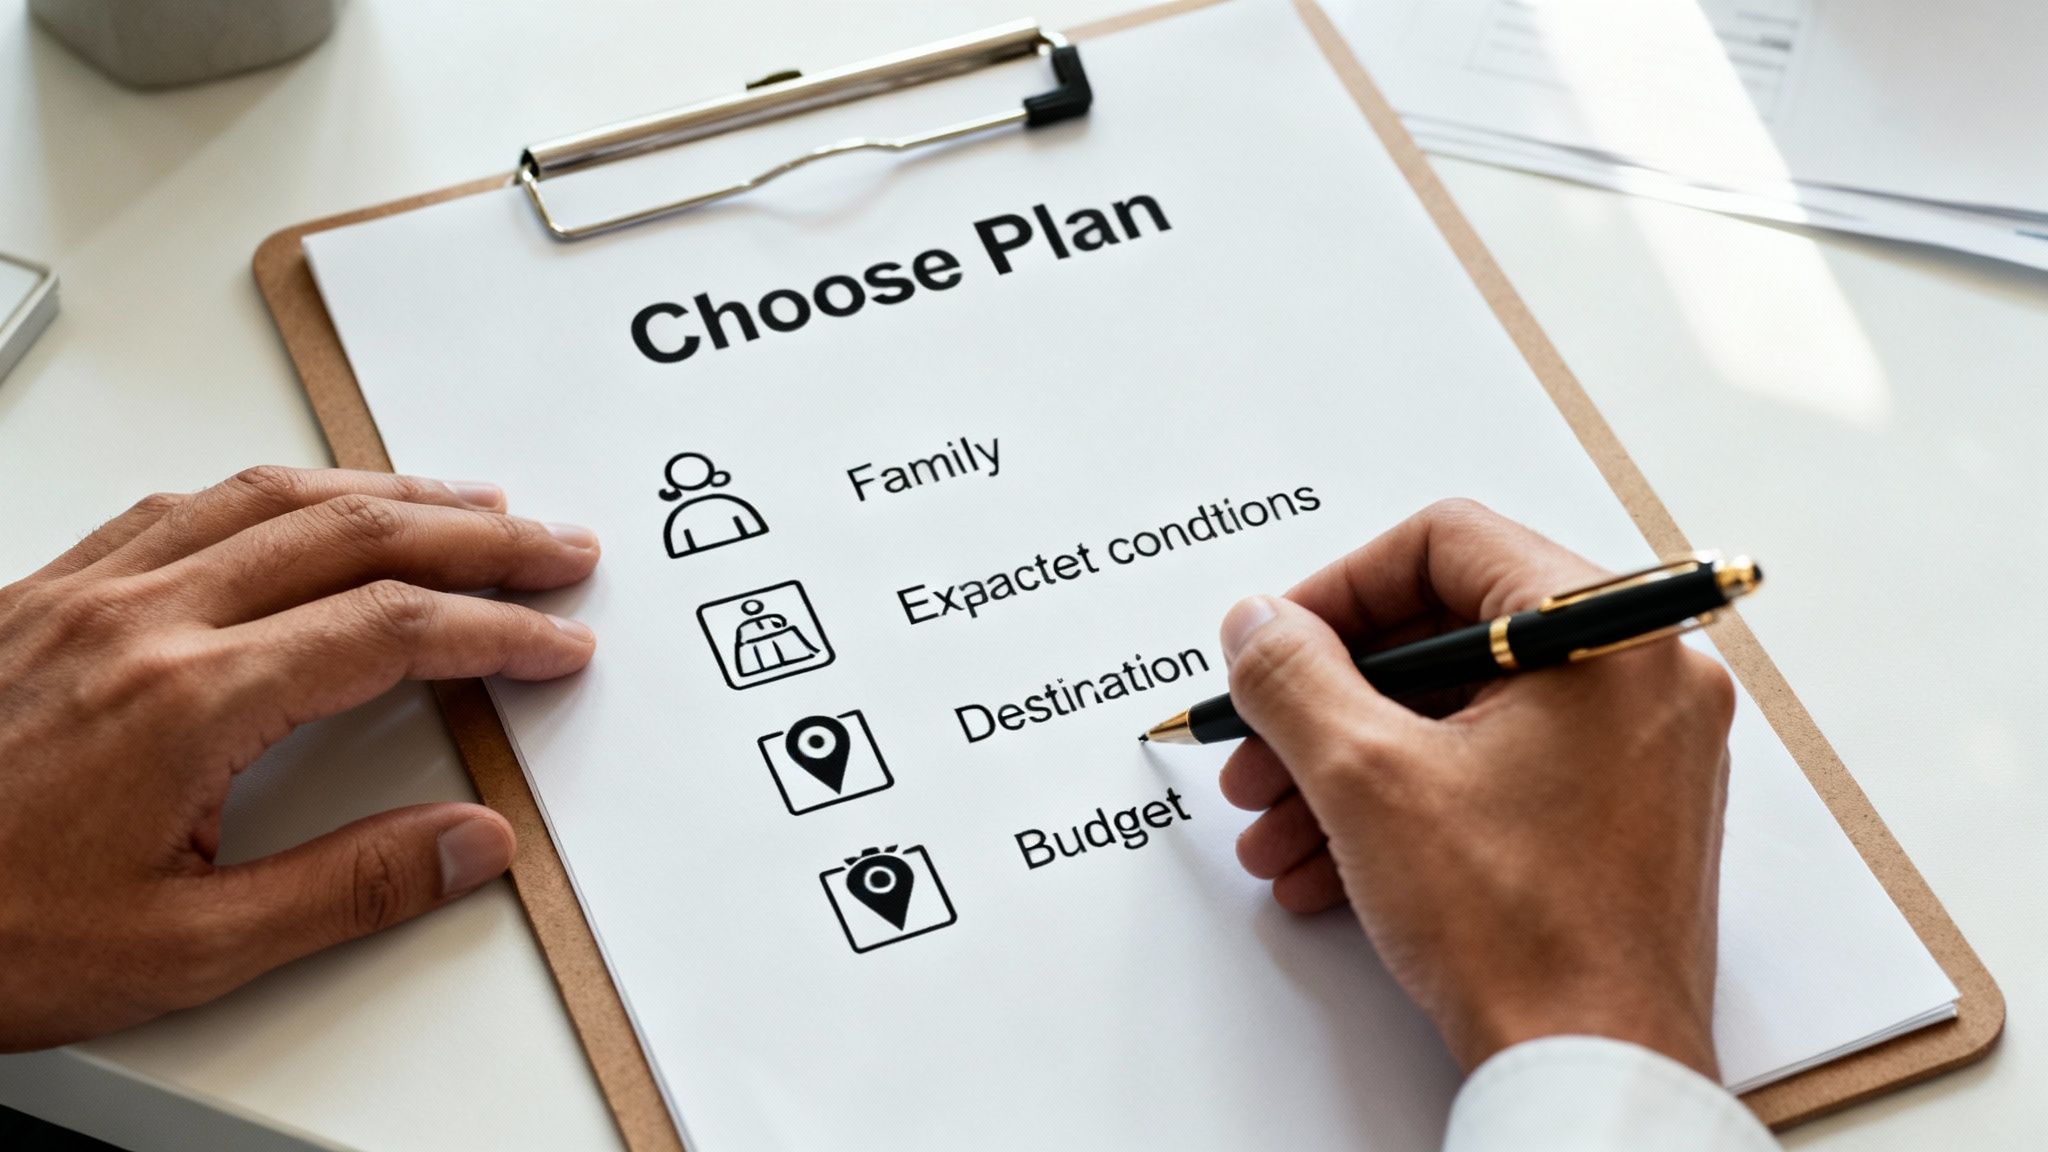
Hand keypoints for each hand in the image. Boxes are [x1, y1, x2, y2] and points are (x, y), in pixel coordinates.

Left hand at [0, 467, 599, 1049]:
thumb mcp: (181, 952)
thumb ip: (346, 889)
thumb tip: (468, 843)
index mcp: (185, 701)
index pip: (388, 630)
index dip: (494, 627)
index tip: (556, 640)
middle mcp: (139, 621)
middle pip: (350, 534)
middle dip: (476, 534)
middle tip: (553, 545)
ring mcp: (83, 594)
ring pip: (268, 497)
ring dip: (387, 490)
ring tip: (465, 500)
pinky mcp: (38, 594)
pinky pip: (179, 505)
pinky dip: (273, 490)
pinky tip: (300, 501)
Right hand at [1218, 500, 1735, 1076]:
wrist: (1593, 1066)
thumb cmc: (1521, 930)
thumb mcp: (1365, 779)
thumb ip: (1294, 677)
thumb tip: (1258, 623)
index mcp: (1606, 633)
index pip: (1448, 543)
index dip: (1338, 588)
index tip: (1278, 642)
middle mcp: (1642, 676)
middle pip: (1449, 634)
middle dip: (1330, 698)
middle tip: (1260, 745)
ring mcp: (1640, 750)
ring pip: (1462, 712)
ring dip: (1351, 760)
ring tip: (1276, 822)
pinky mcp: (1620, 814)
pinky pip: (1496, 770)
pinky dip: (1408, 800)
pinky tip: (1329, 860)